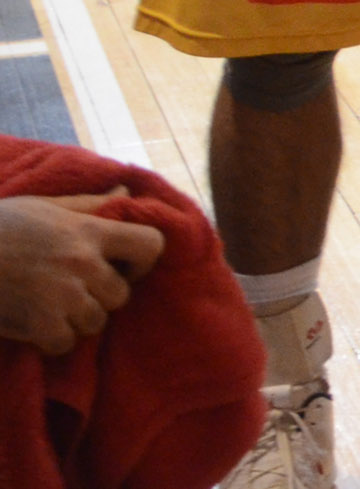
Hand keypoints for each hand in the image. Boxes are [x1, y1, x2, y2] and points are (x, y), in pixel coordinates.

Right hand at [0, 190, 165, 355]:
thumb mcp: (44, 206)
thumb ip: (89, 204)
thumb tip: (124, 191)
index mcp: (89, 230)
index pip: (151, 245)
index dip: (142, 260)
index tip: (123, 266)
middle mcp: (83, 263)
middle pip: (121, 294)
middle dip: (101, 296)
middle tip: (74, 290)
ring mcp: (64, 295)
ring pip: (95, 322)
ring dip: (76, 319)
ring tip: (51, 306)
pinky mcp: (41, 323)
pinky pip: (65, 343)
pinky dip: (51, 340)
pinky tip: (34, 324)